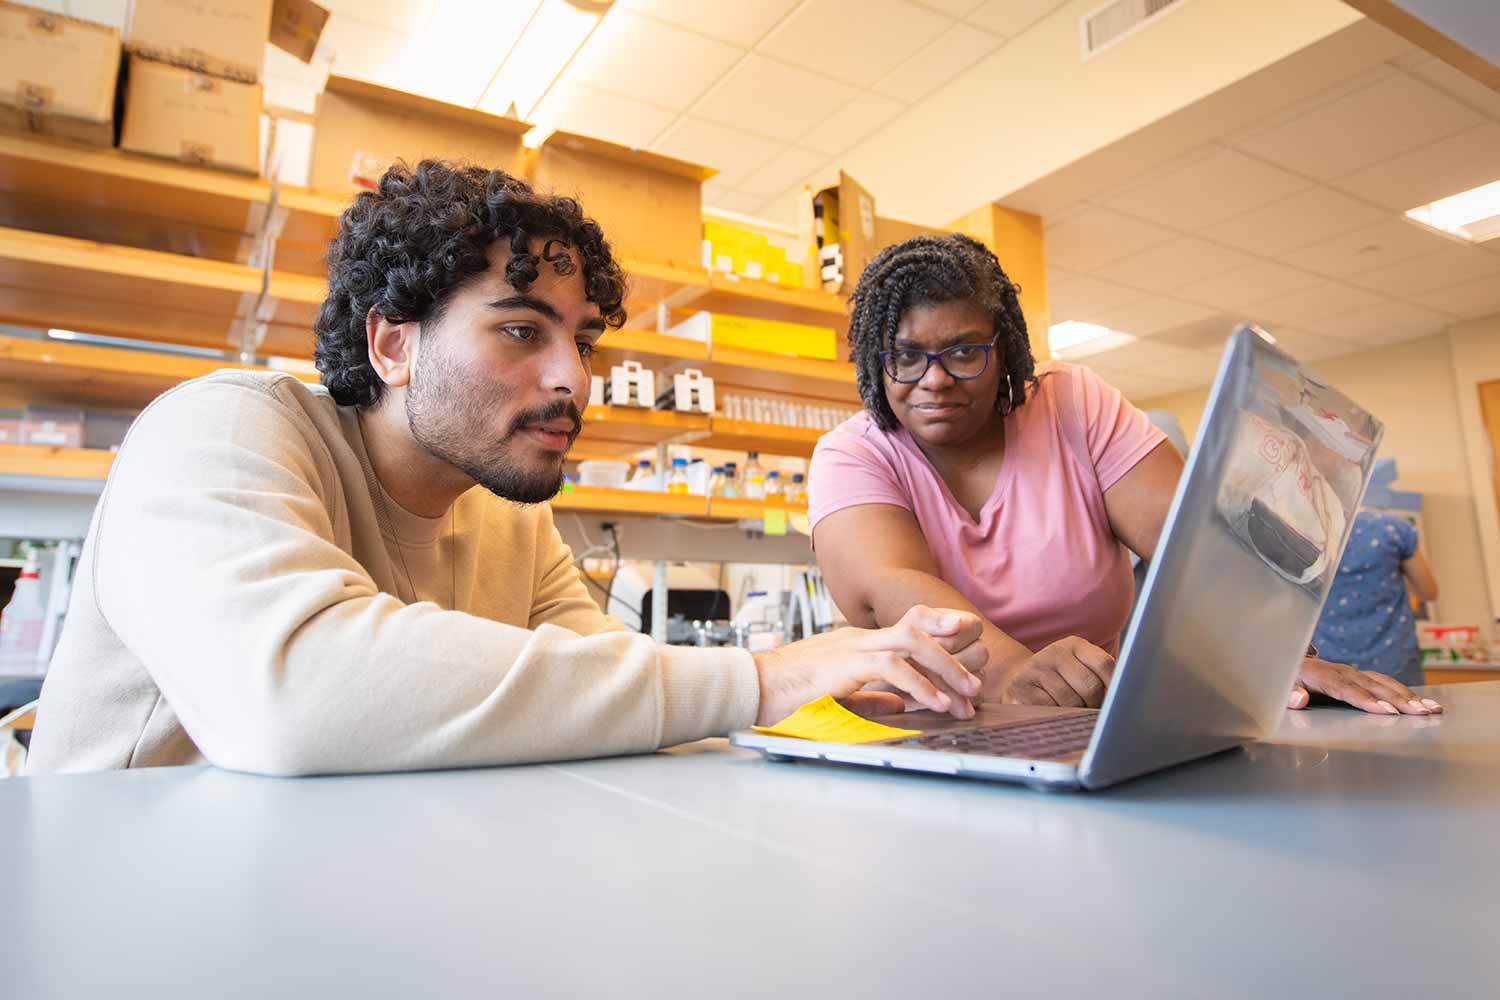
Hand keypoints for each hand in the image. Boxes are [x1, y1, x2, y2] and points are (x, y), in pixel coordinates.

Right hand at [753, 605, 985, 724]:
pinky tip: (936, 703)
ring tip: (966, 694)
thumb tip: (901, 702)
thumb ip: (872, 695)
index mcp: (857, 642)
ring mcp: (851, 647)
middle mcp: (858, 638)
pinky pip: (891, 668)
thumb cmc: (786, 694)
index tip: (968, 636)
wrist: (750, 688)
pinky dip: (919, 685)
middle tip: (976, 680)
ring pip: (910, 642)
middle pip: (916, 628)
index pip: (907, 623)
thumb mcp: (838, 693)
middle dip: (953, 650)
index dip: (940, 625)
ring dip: (944, 667)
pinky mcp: (844, 664)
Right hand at [983, 636, 1114, 707]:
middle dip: (1093, 704)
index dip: (1115, 686)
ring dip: (1074, 712)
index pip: (1105, 664)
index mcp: (1074, 644)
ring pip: (1071, 701)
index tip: (1116, 700)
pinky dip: (1055, 715)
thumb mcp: (1078, 668)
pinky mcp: (1021, 688)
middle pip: (1090, 686)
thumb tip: (1123, 697)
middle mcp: (1054, 652)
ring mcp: (1036, 669)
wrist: (1017, 679)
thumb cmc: (1058, 679)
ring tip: (1069, 710)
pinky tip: (1051, 711)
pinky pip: (1050, 709)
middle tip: (1088, 709)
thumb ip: (1100, 676)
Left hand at [1289, 658, 1442, 715]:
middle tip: (1421, 713)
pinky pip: (1386, 682)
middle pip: (1372, 685)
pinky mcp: (1361, 676)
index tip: (1385, 711)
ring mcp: (1353, 672)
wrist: (1288, 662)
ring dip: (1409, 696)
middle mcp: (1340, 670)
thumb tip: (1300, 699)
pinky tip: (1424, 703)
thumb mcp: (1279, 686)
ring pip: (1384, 683)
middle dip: (1398, 699)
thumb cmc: (1284, 679)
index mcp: (1319, 674)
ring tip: (1432, 709)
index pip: (1344, 688)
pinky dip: (1406, 692)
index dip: (1365, 699)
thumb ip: (1288, 694)